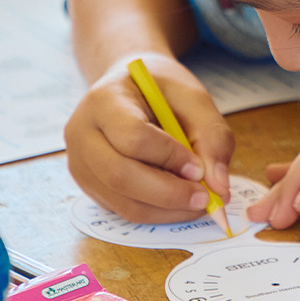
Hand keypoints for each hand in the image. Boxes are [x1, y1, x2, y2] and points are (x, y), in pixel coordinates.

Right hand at [64, 53, 234, 222]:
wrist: (129, 87)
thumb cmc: (161, 90)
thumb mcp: (194, 99)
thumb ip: (213, 137)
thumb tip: (220, 188)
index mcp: (104, 101)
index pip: (132, 137)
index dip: (170, 157)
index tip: (200, 168)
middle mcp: (82, 134)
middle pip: (120, 176)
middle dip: (169, 193)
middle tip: (206, 198)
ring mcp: (80, 163)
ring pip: (122, 201)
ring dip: (167, 210)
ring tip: (199, 202)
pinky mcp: (89, 185)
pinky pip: (123, 210)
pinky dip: (158, 213)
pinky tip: (180, 202)